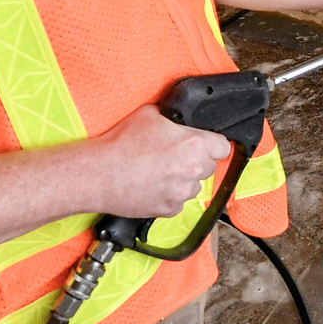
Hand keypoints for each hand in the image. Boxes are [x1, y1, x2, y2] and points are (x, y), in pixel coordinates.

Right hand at [94, 104, 232, 220]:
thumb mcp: (150, 114)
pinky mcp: (170, 209)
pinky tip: (152, 185)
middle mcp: (193, 169)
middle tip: (174, 156)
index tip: (205, 145)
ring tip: (159, 171)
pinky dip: (169, 195)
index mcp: (194, 144)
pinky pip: (178, 202)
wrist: (100, 174)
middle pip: (209, 166)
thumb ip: (172, 118)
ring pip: (194, 186)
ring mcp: (182, 192)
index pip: (223, 147)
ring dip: (183, 179)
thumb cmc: (121, 144)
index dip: (212, 144)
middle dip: (196, 161)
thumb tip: (177, 118)